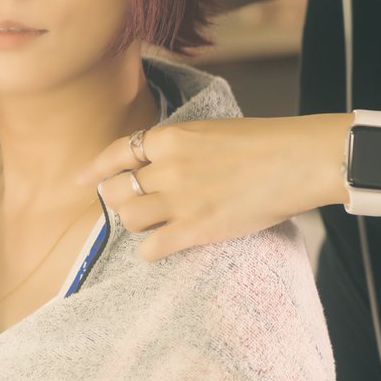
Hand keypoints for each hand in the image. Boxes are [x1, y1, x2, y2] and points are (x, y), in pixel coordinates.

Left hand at [78, 115, 348, 260]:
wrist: (298, 159)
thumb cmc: (263, 143)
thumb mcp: (210, 131)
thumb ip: (178, 146)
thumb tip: (154, 164)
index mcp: (170, 136)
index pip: (117, 153)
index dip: (95, 169)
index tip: (82, 180)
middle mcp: (167, 166)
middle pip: (118, 190)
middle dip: (121, 199)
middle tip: (134, 206)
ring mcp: (179, 198)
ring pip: (129, 218)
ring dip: (137, 224)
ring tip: (155, 224)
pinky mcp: (196, 228)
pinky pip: (151, 246)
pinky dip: (150, 250)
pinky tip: (161, 247)